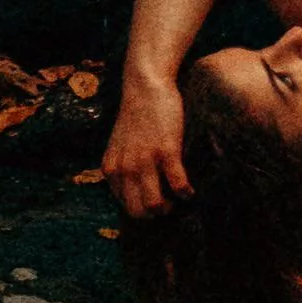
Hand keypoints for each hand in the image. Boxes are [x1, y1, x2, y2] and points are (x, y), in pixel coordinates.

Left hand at [102, 56, 187, 213]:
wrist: (144, 87)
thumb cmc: (136, 116)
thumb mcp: (119, 146)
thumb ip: (122, 167)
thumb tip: (136, 191)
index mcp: (111, 169)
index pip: (125, 206)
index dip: (143, 209)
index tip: (157, 201)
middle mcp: (124, 169)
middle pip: (138, 212)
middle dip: (155, 215)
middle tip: (170, 206)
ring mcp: (144, 161)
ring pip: (155, 206)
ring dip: (171, 208)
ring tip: (179, 200)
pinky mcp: (166, 152)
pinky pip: (178, 185)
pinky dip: (187, 193)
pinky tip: (191, 190)